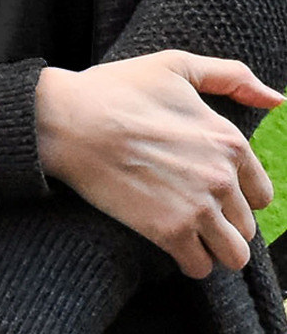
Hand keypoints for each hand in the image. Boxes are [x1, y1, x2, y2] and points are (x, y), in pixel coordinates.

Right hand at [35, 50, 283, 278]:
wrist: (67, 120)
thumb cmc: (116, 89)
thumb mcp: (174, 66)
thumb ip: (230, 77)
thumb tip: (276, 99)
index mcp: (229, 140)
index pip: (261, 193)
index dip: (235, 193)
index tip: (206, 188)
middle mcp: (222, 177)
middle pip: (246, 226)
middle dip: (221, 221)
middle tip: (187, 207)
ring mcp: (197, 207)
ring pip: (233, 255)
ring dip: (212, 248)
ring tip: (185, 232)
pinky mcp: (168, 231)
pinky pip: (200, 268)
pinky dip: (189, 260)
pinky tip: (169, 241)